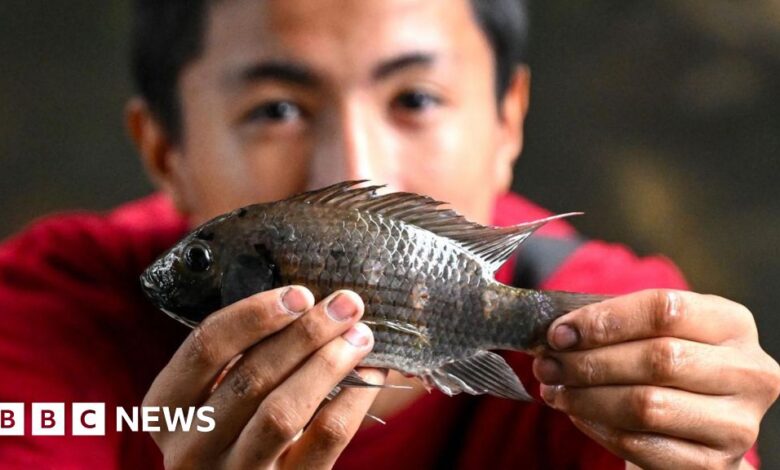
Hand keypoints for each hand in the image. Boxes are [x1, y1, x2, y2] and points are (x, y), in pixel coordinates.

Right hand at [143, 286, 383, 468]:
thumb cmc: (234, 428)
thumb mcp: (217, 395)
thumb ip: (243, 355)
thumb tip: (306, 302)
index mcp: (166, 410)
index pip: (204, 348)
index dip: (253, 315)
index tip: (298, 293)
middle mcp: (191, 448)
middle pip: (250, 376)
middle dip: (304, 333)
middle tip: (345, 304)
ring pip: (283, 411)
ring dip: (327, 363)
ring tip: (360, 335)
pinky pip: (323, 439)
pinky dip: (353, 400)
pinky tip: (372, 373)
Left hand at [532, 289, 779, 469]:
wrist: (699, 426)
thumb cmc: (669, 367)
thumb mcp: (655, 333)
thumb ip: (615, 324)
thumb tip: (558, 331)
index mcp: (732, 323)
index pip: (665, 309)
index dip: (604, 320)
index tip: (560, 332)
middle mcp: (748, 372)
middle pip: (656, 358)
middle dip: (588, 361)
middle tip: (546, 363)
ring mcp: (737, 424)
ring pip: (646, 405)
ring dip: (586, 396)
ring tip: (554, 388)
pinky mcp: (714, 465)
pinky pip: (641, 444)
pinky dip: (598, 427)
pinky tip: (577, 413)